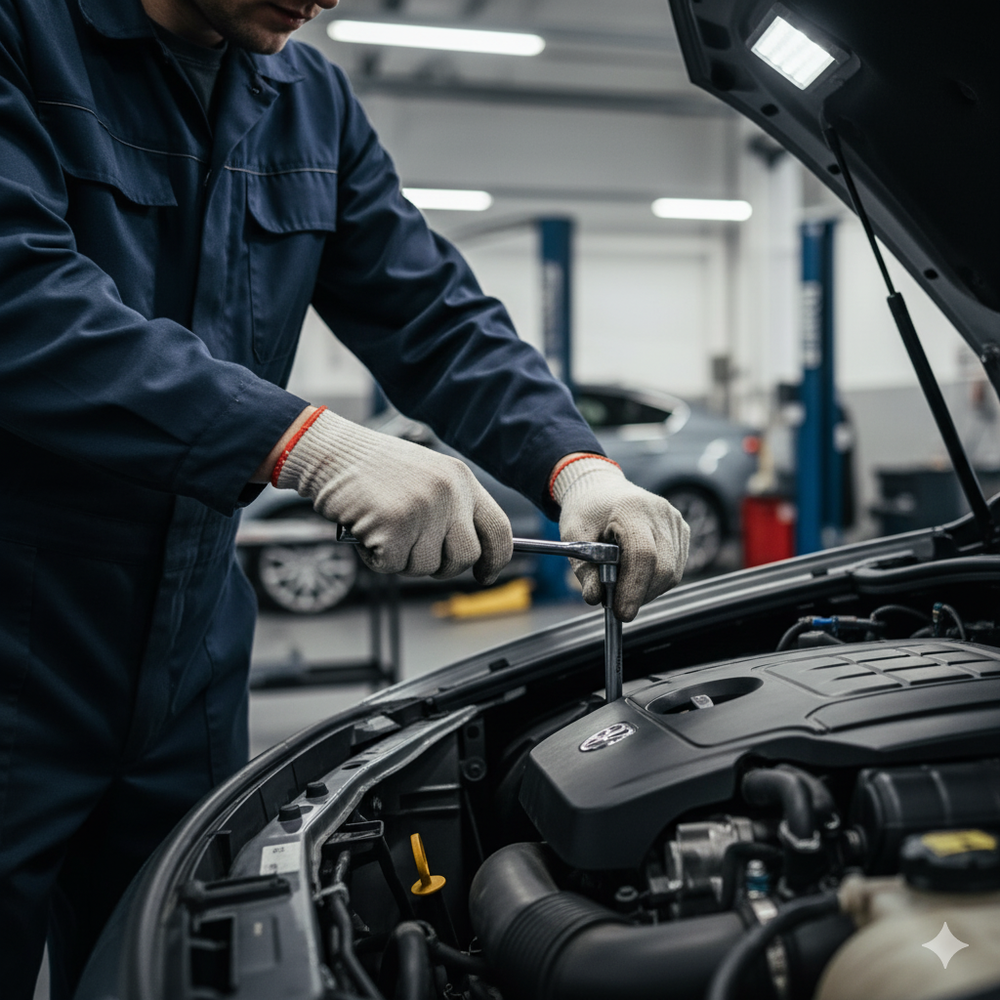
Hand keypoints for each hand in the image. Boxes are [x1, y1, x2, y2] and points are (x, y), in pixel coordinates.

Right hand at [275, 409, 512, 581]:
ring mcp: (423, 508)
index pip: (499, 529)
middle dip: (440, 566)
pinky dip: (374, 558)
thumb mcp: (428, 477)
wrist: (331, 452)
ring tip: (382, 529)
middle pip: (464, 557)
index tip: (486, 575)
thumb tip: (474, 554)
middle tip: (412, 551)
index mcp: (462, 479)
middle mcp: (448, 492)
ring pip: (425, 567)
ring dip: (400, 559)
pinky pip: (392, 566)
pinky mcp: (394, 525)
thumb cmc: (374, 469)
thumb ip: (453, 509)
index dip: (496, 560)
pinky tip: (366, 531)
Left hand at [553, 456, 688, 620]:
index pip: (643, 555)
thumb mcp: (573, 536)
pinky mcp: (682, 530)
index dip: (634, 588)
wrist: (601, 487)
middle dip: (640, 595)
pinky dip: (657, 581)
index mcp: (631, 508)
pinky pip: (676, 568)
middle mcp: (660, 512)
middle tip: (617, 604)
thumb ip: (584, 569)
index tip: (621, 612)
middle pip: (663, 568)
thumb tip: (595, 599)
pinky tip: (636, 575)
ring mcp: (675, 520)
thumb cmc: (586, 510)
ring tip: (623, 585)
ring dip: (648, 590)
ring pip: (672, 573)